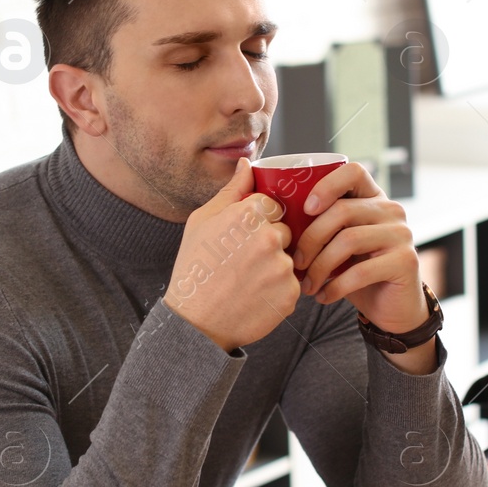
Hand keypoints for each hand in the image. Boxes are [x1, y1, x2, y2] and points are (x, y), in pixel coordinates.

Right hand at [166, 158, 298, 351]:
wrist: (195, 323)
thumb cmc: (194, 269)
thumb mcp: (202, 222)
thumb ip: (231, 191)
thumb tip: (248, 163)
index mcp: (249, 214)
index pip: (272, 206)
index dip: (258, 221)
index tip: (243, 238)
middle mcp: (270, 237)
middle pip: (285, 231)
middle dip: (270, 243)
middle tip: (244, 262)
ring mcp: (282, 267)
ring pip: (290, 258)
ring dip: (275, 267)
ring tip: (247, 281)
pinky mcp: (291, 294)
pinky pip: (292, 284)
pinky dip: (278, 290)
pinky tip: (255, 296)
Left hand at [290, 162, 428, 335]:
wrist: (392, 307)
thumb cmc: (357, 272)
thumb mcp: (339, 243)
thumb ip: (322, 226)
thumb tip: (279, 222)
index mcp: (373, 198)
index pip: (353, 171)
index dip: (326, 185)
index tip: (305, 210)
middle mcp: (391, 210)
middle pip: (342, 210)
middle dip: (311, 239)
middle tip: (295, 263)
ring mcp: (402, 234)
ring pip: (348, 240)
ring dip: (320, 267)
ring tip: (307, 285)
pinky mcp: (406, 261)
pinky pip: (361, 271)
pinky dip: (335, 287)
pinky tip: (324, 296)